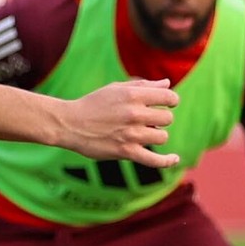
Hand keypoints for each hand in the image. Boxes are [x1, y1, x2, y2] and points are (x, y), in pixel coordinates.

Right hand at [60, 79, 179, 166]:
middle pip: (167, 118)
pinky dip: (167, 161)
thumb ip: (144, 86)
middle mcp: (134, 114)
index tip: (167, 104)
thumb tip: (167, 84)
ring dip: (155, 135)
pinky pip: (154, 160)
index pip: (169, 98)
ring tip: (142, 133)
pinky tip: (174, 159)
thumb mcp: (116, 89)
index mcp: (133, 95)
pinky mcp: (126, 152)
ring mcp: (131, 134)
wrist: (70, 123)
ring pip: (162, 137)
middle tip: (148, 120)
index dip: (171, 101)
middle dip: (161, 119)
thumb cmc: (93, 104)